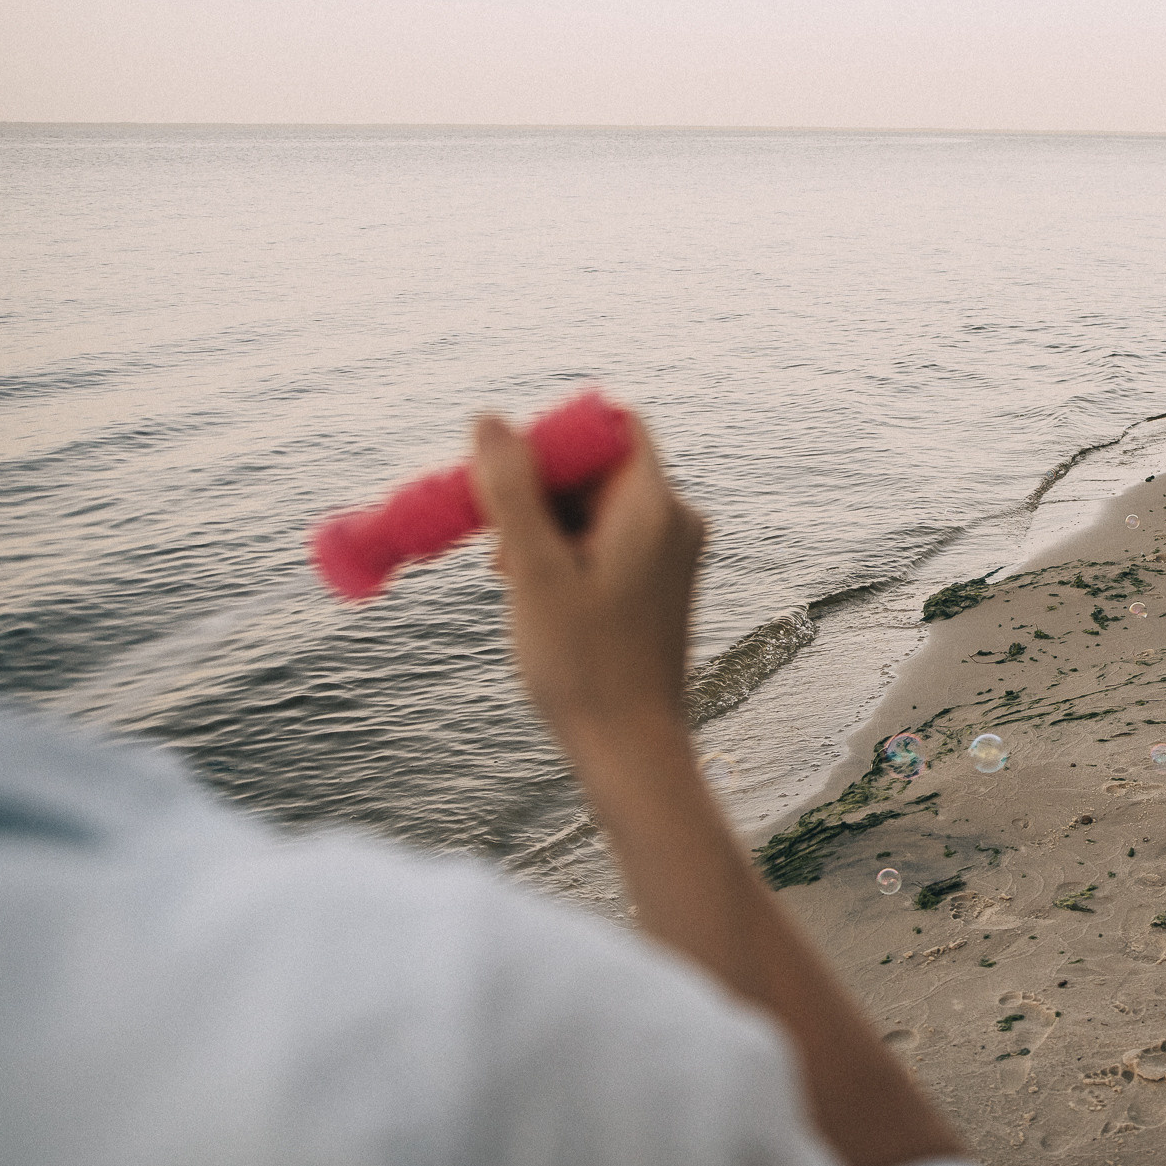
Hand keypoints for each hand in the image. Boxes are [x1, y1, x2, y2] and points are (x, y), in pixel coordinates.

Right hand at [471, 410, 706, 731]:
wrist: (630, 746)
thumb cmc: (583, 663)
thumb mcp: (534, 570)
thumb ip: (513, 490)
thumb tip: (491, 419)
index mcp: (655, 505)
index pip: (613, 426)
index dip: (557, 437)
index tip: (509, 475)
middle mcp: (674, 520)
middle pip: (599, 467)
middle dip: (540, 490)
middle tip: (497, 539)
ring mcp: (670, 554)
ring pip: (595, 506)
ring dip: (544, 525)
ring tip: (512, 575)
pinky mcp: (658, 583)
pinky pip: (606, 539)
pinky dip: (565, 550)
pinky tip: (533, 589)